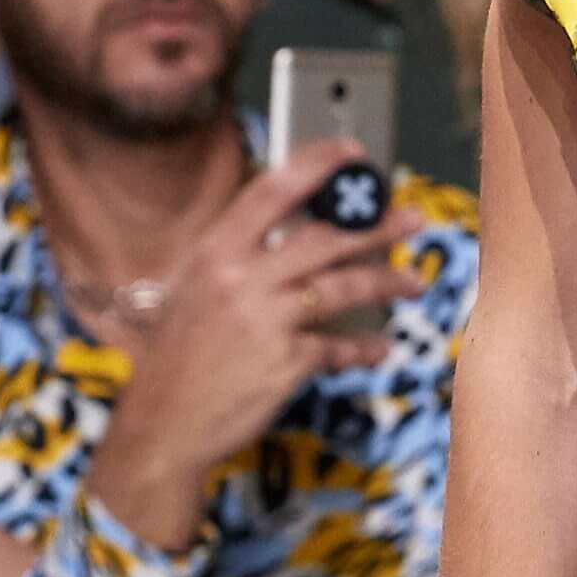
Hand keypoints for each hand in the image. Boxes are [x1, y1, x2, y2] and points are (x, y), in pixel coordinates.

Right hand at [84, 145, 412, 553]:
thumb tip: (293, 236)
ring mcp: (266, 320)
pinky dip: (363, 348)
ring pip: (342, 288)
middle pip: (324, 239)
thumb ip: (239, 260)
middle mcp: (241, 278)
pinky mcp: (286, 362)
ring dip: (386, 282)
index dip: (317, 165)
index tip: (352, 154)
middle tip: (412, 219)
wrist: (163, 423)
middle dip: (377, 227)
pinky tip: (380, 348)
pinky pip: (338, 346)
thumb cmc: (178, 358)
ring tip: (412, 282)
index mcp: (215, 251)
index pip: (272, 190)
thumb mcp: (194, 290)